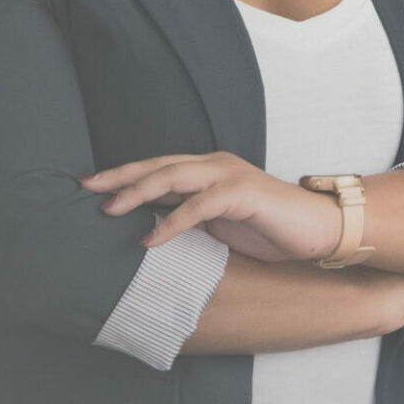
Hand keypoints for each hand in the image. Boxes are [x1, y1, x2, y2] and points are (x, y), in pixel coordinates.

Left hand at [79, 152, 341, 261]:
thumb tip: (149, 227)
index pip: (158, 167)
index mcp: (208, 169)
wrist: (318, 229)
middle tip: (86, 187)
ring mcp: (229, 176)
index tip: (90, 185)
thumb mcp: (220, 223)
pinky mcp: (242, 194)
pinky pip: (198, 206)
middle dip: (119, 176)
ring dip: (138, 193)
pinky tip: (150, 239)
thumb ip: (190, 217)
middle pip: (158, 165)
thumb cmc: (270, 228)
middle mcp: (215, 165)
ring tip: (109, 210)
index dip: (124, 174)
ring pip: (173, 177)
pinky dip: (171, 223)